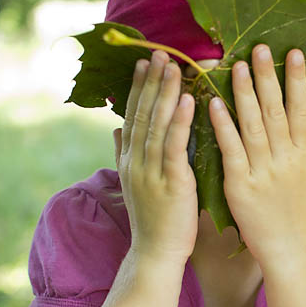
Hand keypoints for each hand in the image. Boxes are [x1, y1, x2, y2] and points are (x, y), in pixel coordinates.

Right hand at [112, 50, 199, 260]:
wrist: (155, 254)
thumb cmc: (152, 219)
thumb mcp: (134, 183)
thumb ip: (125, 153)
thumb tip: (117, 128)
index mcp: (130, 159)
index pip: (133, 115)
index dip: (139, 88)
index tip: (144, 62)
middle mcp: (136, 161)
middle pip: (143, 113)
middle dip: (152, 82)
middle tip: (159, 53)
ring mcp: (151, 171)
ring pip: (157, 125)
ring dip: (165, 93)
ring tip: (173, 66)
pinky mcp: (172, 182)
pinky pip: (175, 146)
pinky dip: (180, 121)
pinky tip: (188, 99)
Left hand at [208, 44, 305, 263]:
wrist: (289, 249)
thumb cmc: (300, 213)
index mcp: (302, 153)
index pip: (300, 109)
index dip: (297, 79)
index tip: (294, 52)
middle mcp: (285, 157)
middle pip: (276, 110)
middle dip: (268, 76)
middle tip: (260, 47)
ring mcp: (263, 170)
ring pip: (253, 125)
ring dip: (244, 93)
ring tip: (236, 65)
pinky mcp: (241, 185)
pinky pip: (231, 150)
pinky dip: (223, 125)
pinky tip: (214, 104)